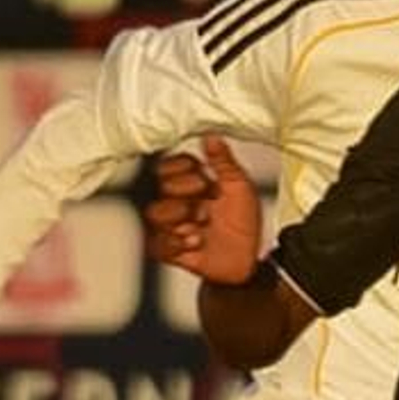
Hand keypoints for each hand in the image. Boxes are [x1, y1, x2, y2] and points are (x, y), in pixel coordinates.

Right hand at [146, 137, 262, 284]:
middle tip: (205, 208)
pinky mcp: (167, 248)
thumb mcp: (240, 188)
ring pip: (154, 212)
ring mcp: (171, 223)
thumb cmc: (244, 226)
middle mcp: (179, 199)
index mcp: (194, 180)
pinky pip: (155, 242)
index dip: (182, 170)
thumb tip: (212, 136)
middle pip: (161, 186)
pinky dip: (176, 244)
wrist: (244, 263)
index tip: (202, 179)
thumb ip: (224, 162)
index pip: (171, 164)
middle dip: (186, 197)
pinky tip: (194, 242)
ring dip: (180, 220)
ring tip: (200, 227)